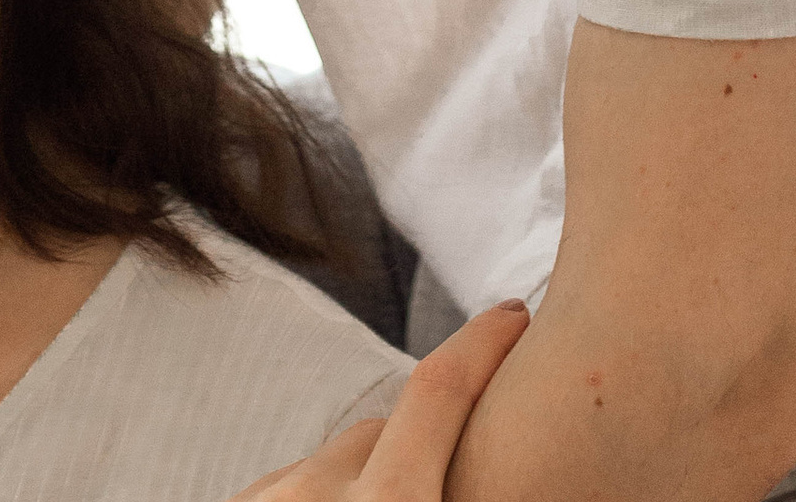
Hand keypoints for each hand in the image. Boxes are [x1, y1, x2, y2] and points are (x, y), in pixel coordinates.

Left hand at [229, 301, 531, 498]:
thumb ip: (456, 484)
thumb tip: (461, 448)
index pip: (442, 389)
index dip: (484, 342)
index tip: (513, 312)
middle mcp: (319, 497)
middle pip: (380, 433)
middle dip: (413, 449)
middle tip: (437, 486)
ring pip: (328, 463)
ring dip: (353, 485)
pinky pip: (283, 489)